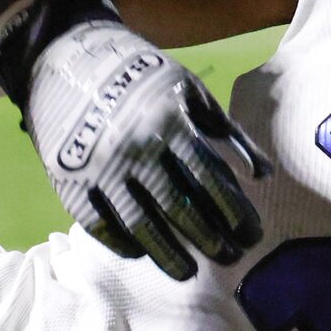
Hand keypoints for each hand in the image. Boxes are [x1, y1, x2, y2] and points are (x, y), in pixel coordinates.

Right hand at [0, 0, 269, 279]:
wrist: (67, 58)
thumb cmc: (141, 75)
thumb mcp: (189, 90)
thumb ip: (227, 132)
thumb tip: (263, 175)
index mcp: (170, 124)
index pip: (211, 180)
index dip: (235, 212)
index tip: (251, 235)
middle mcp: (136, 149)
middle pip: (180, 208)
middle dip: (210, 239)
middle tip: (230, 259)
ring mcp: (100, 168)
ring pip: (141, 225)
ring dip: (169, 254)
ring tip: (189, 272)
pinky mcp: (70, 181)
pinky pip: (99, 225)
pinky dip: (123, 243)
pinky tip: (142, 253)